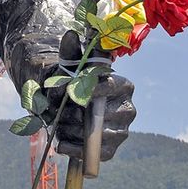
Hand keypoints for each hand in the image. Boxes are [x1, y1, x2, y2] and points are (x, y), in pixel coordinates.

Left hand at [50, 30, 136, 160]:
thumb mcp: (72, 64)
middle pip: (101, 115)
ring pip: (96, 135)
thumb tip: (71, 34)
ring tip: (59, 124)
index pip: (108, 87)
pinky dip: (75, 150)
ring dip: (72, 131)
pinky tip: (61, 144)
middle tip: (59, 111)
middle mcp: (128, 109)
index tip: (68, 93)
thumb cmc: (76, 81)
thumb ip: (72, 50)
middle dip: (76, 114)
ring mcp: (122, 131)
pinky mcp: (111, 149)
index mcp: (123, 85)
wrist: (73, 105)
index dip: (87, 90)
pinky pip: (95, 155)